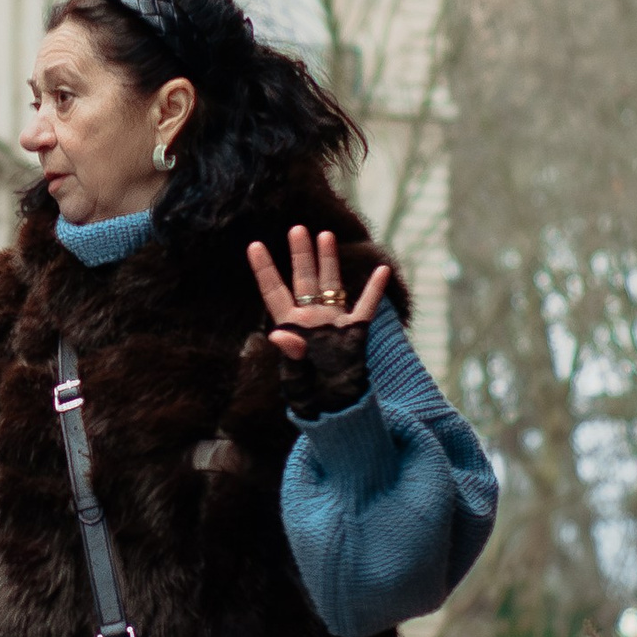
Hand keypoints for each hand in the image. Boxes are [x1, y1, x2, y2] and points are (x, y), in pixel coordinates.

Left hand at [247, 231, 390, 407]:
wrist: (339, 408)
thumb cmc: (312, 396)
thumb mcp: (297, 379)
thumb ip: (290, 355)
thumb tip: (278, 335)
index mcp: (292, 326)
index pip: (274, 292)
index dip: (264, 269)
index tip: (254, 245)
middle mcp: (311, 318)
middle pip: (304, 279)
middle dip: (300, 255)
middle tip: (296, 229)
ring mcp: (333, 321)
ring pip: (331, 284)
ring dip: (328, 260)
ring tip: (325, 235)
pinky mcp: (356, 330)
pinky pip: (366, 306)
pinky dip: (375, 290)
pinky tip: (382, 270)